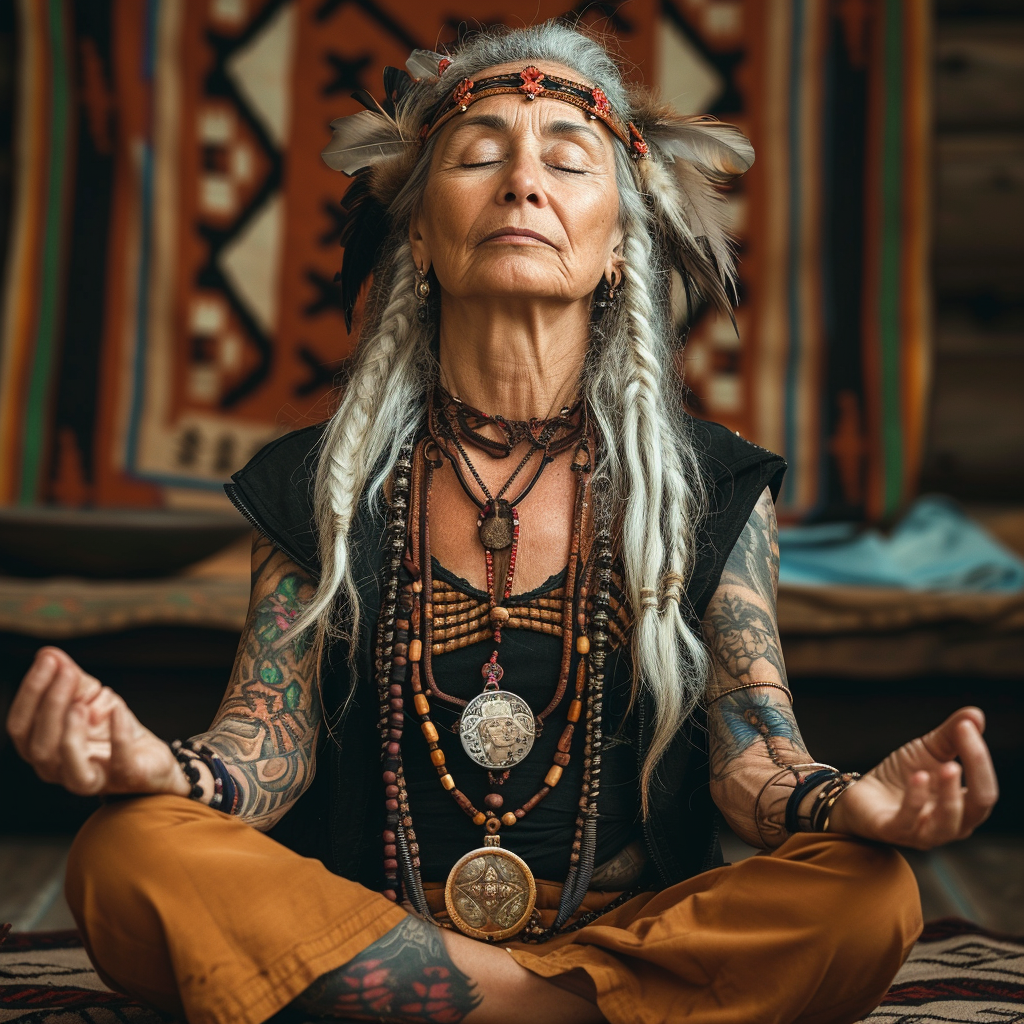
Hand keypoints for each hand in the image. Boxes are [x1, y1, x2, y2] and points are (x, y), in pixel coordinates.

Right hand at [6, 647, 189, 797]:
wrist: (148, 757)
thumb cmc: (110, 728)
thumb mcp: (88, 698)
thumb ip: (69, 678)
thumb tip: (48, 654)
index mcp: (42, 748)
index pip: (21, 726)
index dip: (31, 692)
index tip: (47, 660)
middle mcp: (59, 769)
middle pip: (40, 746)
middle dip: (51, 705)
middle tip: (66, 672)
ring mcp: (92, 778)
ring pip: (69, 765)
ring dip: (71, 733)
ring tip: (80, 704)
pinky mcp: (125, 777)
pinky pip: (119, 760)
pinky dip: (118, 734)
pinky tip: (116, 709)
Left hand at [829, 707, 997, 849]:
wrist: (862, 793)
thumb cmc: (902, 775)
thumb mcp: (927, 750)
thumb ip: (951, 735)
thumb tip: (975, 714)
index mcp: (964, 807)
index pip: (985, 789)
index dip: (980, 758)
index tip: (967, 726)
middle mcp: (950, 825)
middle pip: (978, 806)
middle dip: (976, 772)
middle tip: (965, 736)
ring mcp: (922, 833)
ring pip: (948, 822)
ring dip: (950, 793)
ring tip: (948, 765)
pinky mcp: (892, 831)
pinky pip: (908, 820)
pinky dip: (916, 798)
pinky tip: (918, 776)